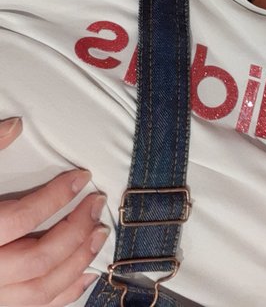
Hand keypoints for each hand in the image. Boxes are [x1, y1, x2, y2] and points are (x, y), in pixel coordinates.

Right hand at [0, 119, 108, 305]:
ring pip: (40, 290)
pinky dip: (65, 294)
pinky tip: (86, 273)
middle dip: (75, 230)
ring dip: (77, 261)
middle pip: (38, 258)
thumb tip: (16, 126)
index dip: (54, 197)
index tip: (80, 177)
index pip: (20, 218)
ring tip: (99, 232)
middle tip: (95, 203)